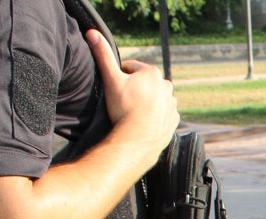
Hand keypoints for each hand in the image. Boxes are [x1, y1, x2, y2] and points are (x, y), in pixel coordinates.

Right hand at [87, 29, 179, 157]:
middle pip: (143, 84)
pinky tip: (142, 123)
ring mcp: (172, 104)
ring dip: (143, 103)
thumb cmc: (123, 108)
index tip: (115, 90)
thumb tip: (92, 32)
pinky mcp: (173, 120)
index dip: (118, 78)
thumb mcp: (111, 79)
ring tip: (132, 114)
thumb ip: (103, 55)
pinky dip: (153, 117)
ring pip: (153, 99)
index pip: (130, 69)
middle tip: (122, 103)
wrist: (137, 140)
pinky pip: (161, 114)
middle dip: (133, 90)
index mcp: (152, 72)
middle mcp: (167, 86)